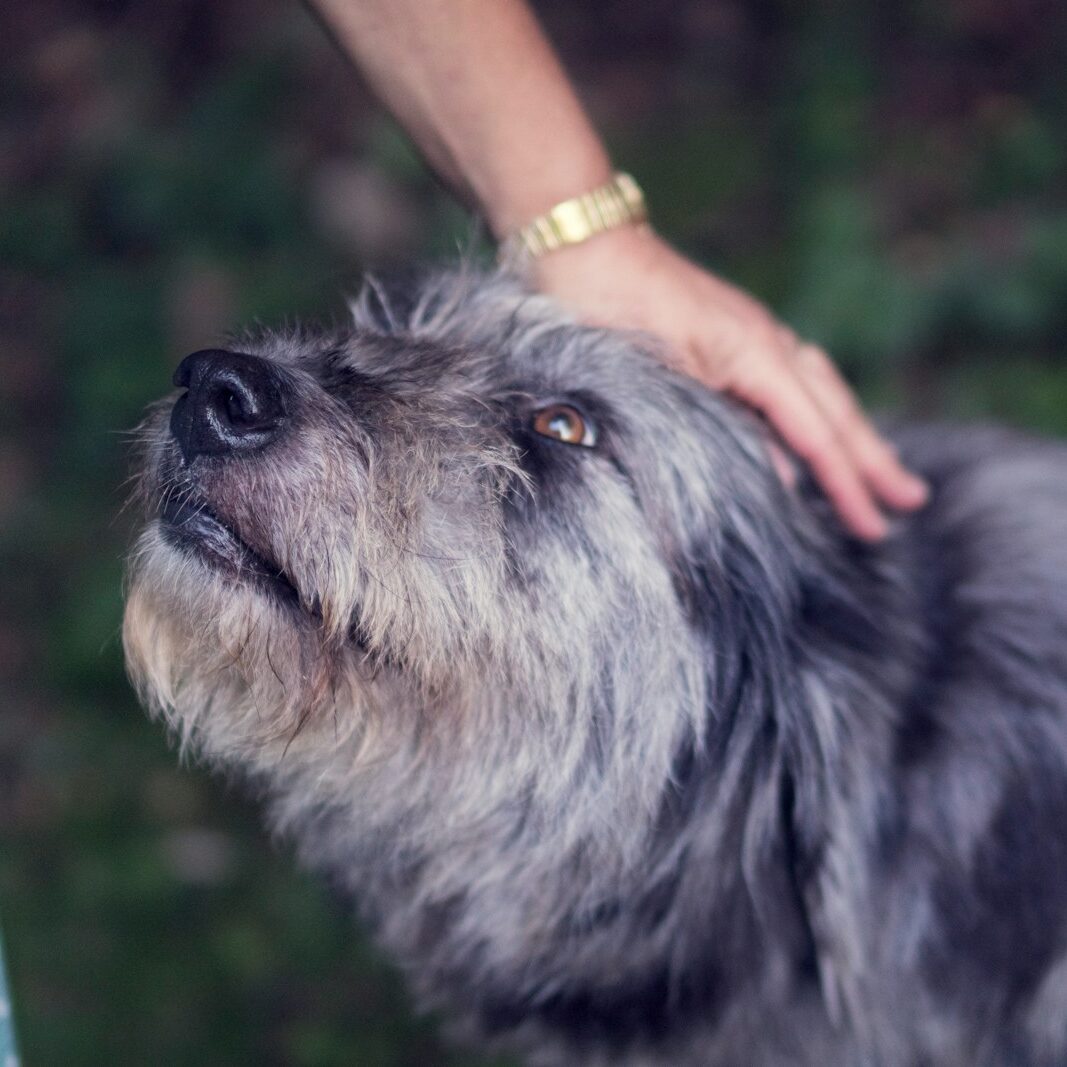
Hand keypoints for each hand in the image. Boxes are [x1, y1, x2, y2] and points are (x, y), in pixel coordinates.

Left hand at [531, 226, 927, 540]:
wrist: (583, 245)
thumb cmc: (609, 307)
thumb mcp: (661, 380)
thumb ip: (721, 427)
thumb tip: (783, 476)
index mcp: (756, 354)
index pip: (815, 434)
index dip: (846, 485)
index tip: (874, 527)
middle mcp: (767, 342)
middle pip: (835, 410)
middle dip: (873, 460)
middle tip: (912, 501)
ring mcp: (752, 335)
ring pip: (820, 392)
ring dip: (853, 434)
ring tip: (882, 470)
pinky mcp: (731, 335)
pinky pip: (792, 381)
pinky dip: (815, 411)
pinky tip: (814, 428)